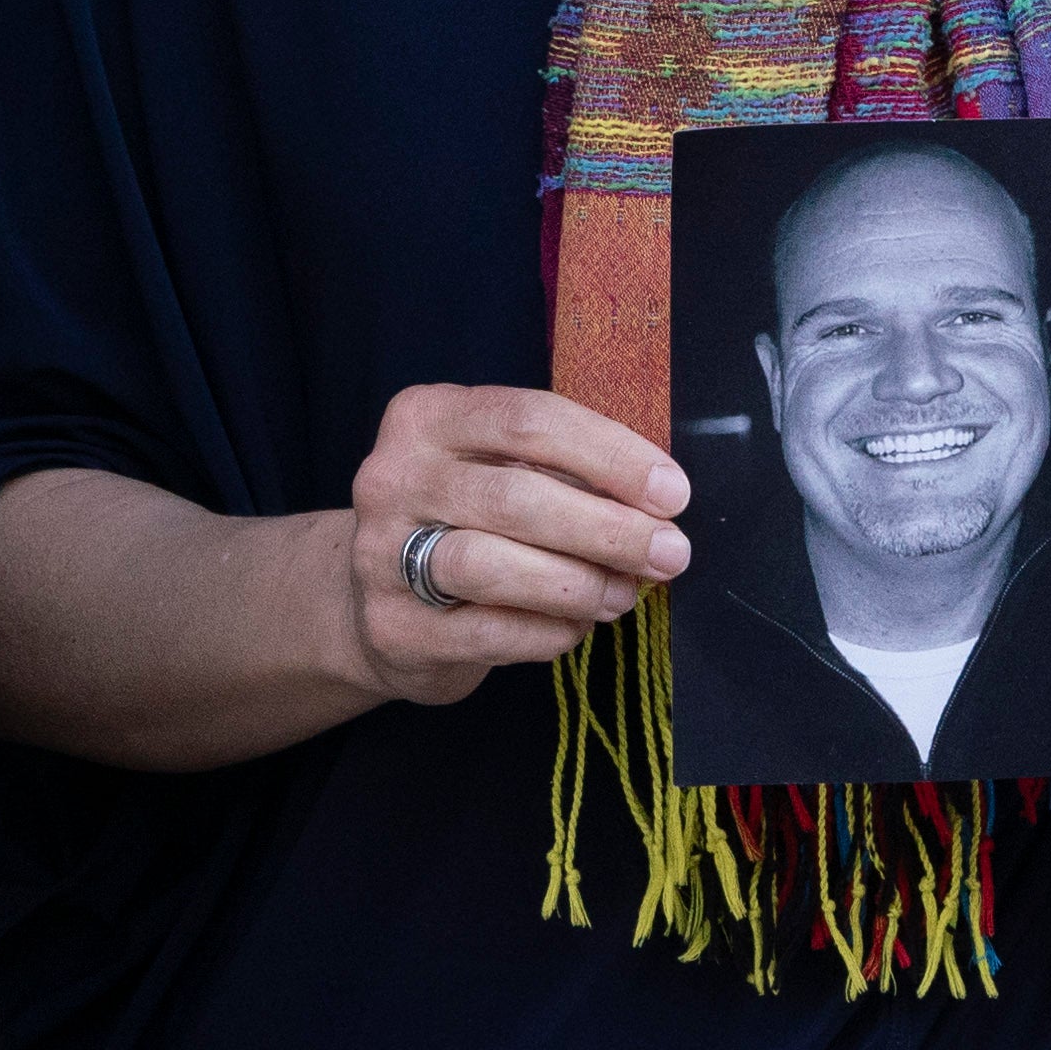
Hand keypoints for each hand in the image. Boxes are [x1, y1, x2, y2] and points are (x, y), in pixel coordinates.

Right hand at [333, 384, 687, 704]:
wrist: (377, 602)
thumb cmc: (465, 522)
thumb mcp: (500, 470)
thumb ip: (565, 473)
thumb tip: (659, 504)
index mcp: (427, 418)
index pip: (528, 420)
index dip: (611, 456)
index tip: (673, 493)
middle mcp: (393, 478)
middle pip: (515, 495)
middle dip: (608, 528)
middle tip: (670, 553)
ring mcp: (382, 555)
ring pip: (492, 565)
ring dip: (579, 582)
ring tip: (626, 594)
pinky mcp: (393, 627)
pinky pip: (487, 631)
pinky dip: (547, 631)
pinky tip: (577, 626)